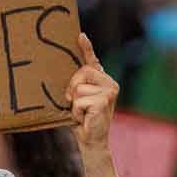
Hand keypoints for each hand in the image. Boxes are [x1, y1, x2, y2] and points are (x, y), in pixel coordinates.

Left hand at [66, 34, 118, 149]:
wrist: (92, 140)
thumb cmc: (83, 119)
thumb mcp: (79, 99)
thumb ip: (77, 86)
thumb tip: (66, 77)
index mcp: (103, 80)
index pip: (93, 61)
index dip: (86, 48)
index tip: (80, 35)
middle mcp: (110, 83)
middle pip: (82, 72)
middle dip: (72, 87)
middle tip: (75, 102)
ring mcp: (109, 91)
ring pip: (78, 88)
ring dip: (74, 104)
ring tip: (82, 113)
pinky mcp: (105, 101)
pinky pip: (79, 101)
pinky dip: (77, 111)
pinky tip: (85, 118)